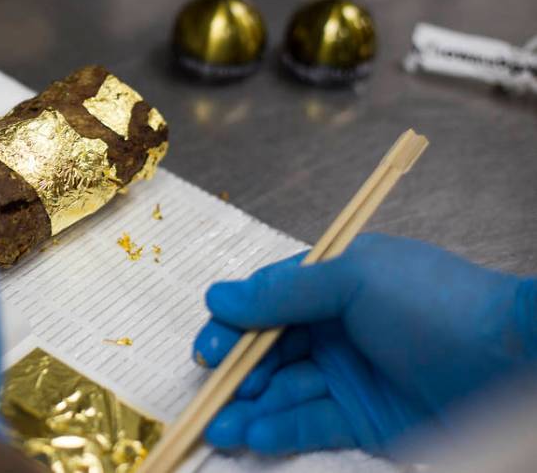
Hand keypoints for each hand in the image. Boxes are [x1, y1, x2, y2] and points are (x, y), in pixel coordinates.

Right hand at [193, 234, 536, 456]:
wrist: (513, 361)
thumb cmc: (434, 303)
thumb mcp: (354, 279)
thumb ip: (284, 292)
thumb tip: (218, 297)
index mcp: (333, 283)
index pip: (267, 301)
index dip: (233, 324)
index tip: (208, 346)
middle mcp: (335, 327)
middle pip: (268, 350)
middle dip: (235, 371)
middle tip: (210, 391)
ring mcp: (348, 375)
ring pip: (283, 391)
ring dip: (248, 407)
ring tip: (220, 424)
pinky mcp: (362, 419)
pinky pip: (309, 423)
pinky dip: (277, 429)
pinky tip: (252, 435)